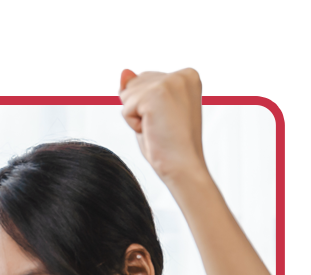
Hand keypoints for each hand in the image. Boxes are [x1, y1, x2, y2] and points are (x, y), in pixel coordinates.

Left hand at [118, 68, 206, 185]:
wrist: (183, 167)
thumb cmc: (169, 145)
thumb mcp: (151, 111)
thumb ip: (138, 88)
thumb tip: (123, 70)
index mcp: (187, 75)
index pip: (145, 80)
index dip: (146, 106)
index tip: (167, 121)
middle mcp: (181, 74)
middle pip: (134, 84)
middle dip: (139, 109)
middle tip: (161, 127)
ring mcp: (169, 81)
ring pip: (127, 94)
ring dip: (135, 117)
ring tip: (157, 129)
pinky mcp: (155, 93)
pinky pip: (125, 107)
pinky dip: (133, 124)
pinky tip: (152, 130)